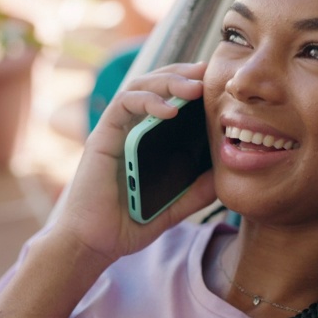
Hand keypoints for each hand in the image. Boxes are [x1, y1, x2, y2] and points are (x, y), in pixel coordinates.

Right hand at [43, 62, 217, 267]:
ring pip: (138, 87)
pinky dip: (146, 101)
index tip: (214, 81)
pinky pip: (122, 106)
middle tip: (207, 73)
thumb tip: (223, 176)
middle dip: (181, 74)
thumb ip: (195, 193)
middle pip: (153, 85)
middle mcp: (128, 129)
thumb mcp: (173, 208)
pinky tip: (169, 109)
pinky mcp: (101, 137)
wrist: (94, 244)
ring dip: (167, 82)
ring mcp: (114, 131)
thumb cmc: (126, 226)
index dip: (188, 84)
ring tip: (193, 87)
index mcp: (145, 140)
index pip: (166, 99)